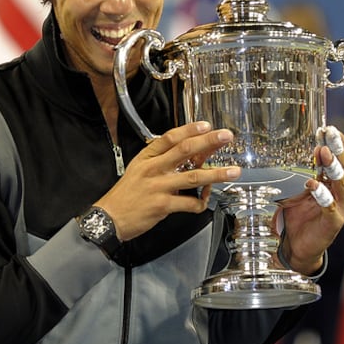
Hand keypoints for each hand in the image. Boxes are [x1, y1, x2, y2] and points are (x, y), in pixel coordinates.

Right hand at [96, 121, 240, 240]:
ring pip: (193, 176)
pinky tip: (205, 199)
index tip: (206, 125)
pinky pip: (189, 202)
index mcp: (147, 158)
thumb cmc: (126, 194)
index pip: (170, 138)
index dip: (189, 129)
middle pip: (185, 150)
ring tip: (233, 171)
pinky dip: (201, 201)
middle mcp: (153, 169)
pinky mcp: (163, 205)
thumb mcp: (138, 170)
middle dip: (208, 142)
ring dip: (217, 174)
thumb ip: (161, 161)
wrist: (109, 217)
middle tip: (225, 136)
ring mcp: (158, 186)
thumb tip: (190, 156)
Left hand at [276, 127, 343, 275]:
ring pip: (343, 183)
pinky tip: (312, 184)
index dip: (340, 142)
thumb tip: (313, 146)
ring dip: (332, 167)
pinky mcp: (334, 221)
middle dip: (336, 149)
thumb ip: (311, 168)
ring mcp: (343, 207)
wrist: (298, 243)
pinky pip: (330, 205)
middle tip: (327, 135)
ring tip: (323, 154)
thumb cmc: (303, 212)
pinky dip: (321, 194)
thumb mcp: (305, 185)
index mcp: (342, 181)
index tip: (326, 129)